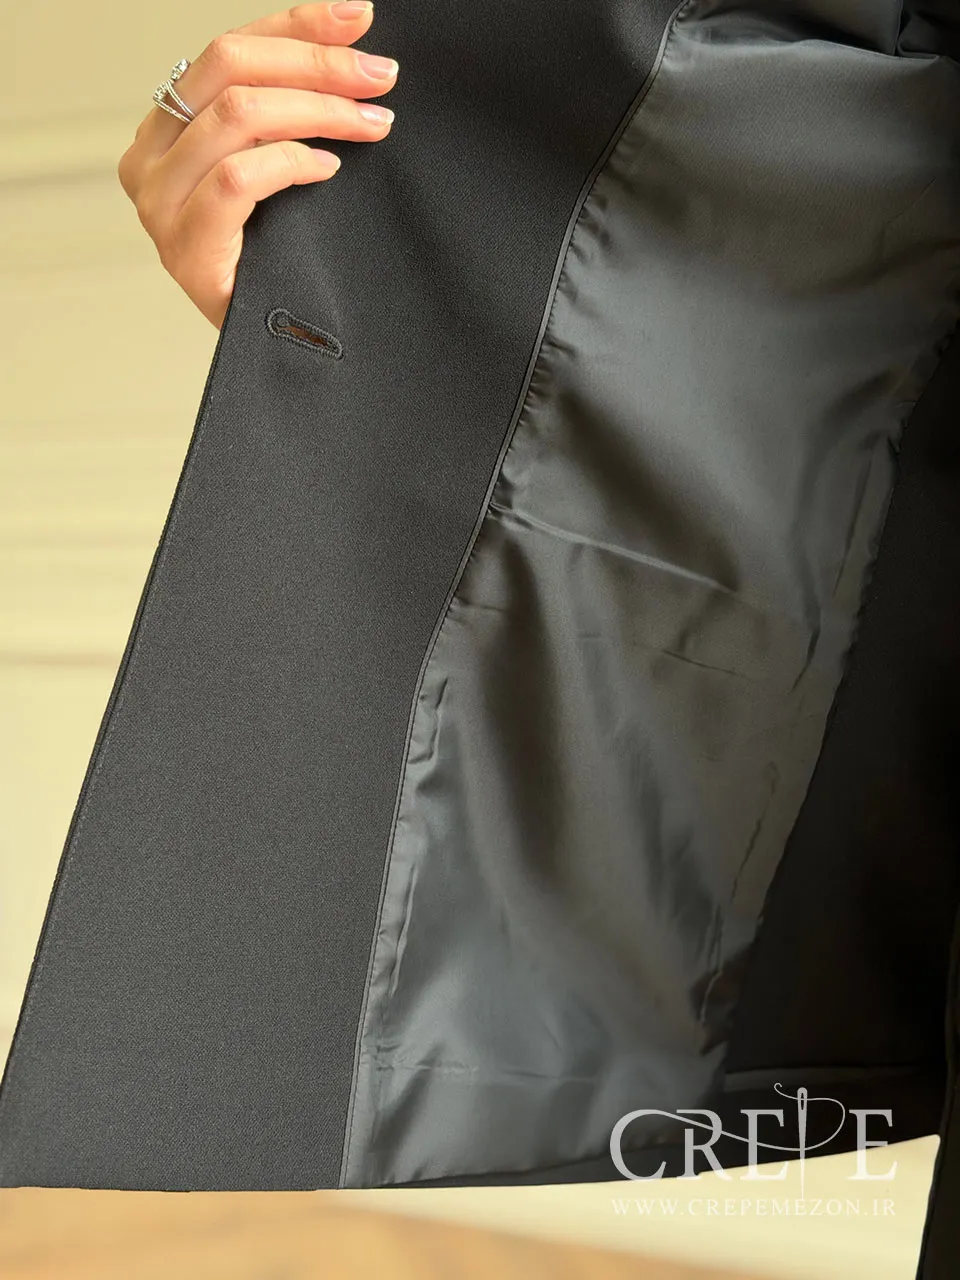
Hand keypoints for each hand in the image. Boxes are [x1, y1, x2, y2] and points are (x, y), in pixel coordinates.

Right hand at [117, 2, 397, 328]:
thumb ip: (288, 115)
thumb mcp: (279, 172)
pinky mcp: (184, 249)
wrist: (277, 350)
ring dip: (319, 111)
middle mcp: (150, 160)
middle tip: (381, 76)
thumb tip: (352, 45)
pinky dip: (291, 163)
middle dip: (317, 64)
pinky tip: (329, 168)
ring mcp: (159, 206)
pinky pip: (238, 179)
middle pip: (229, 69)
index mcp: (167, 129)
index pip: (230, 50)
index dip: (299, 25)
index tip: (361, 17)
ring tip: (372, 123)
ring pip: (238, 116)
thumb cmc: (280, 260)